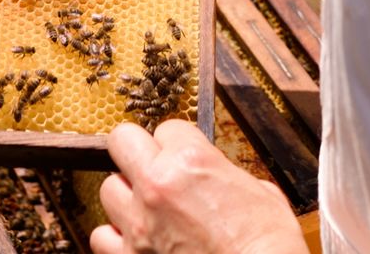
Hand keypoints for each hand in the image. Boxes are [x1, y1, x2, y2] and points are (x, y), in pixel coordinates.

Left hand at [90, 121, 305, 253]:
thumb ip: (224, 174)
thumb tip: (216, 176)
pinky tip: (136, 238)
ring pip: (108, 188)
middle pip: (122, 141)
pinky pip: (102, 236)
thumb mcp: (259, 192)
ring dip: (127, 195)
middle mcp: (157, 186)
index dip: (179, 143)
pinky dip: (115, 236)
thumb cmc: (267, 246)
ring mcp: (138, 223)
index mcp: (190, 160)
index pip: (167, 128)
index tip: (185, 155)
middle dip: (138, 150)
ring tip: (148, 208)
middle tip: (154, 165)